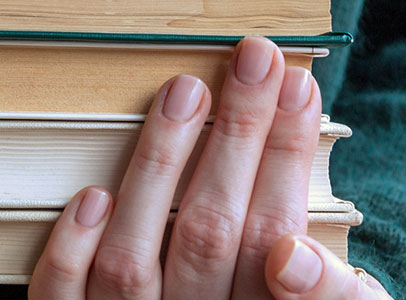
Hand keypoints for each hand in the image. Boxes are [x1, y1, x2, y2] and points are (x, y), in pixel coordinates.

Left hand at [28, 37, 392, 298]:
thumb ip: (332, 294)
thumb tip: (291, 253)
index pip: (277, 238)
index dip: (289, 161)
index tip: (299, 91)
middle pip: (213, 234)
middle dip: (239, 136)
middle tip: (256, 60)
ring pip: (133, 264)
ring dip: (157, 168)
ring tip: (184, 92)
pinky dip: (74, 251)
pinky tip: (94, 195)